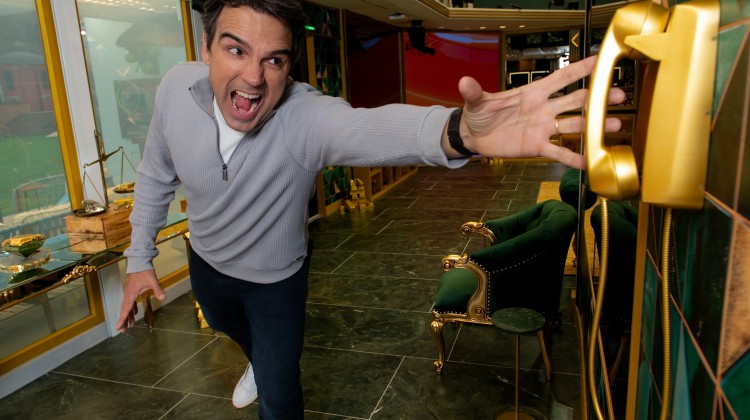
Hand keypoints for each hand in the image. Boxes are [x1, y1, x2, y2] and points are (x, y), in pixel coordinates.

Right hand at [115, 270, 165, 332]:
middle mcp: (128, 295)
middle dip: (123, 321)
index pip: (125, 309)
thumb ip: (157, 289)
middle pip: (124, 310)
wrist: (139, 262)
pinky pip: (130, 302)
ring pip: (127, 307)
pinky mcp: (132, 291)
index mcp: (131, 294)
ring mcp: (129, 293)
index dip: (122, 319)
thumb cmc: (144, 271)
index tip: (118, 327)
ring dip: (128, 316)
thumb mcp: (152, 280)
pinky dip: (131, 309)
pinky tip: (135, 313)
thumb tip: (163, 298)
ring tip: (130, 325)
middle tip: (123, 331)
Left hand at [455, 55, 625, 168]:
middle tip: (618, 95)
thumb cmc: (479, 114)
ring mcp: (543, 128)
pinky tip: (589, 163)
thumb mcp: (476, 102)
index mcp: (532, 93)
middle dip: (597, 98)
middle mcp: (543, 109)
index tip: (602, 60)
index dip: (581, 68)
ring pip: (573, 125)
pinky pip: (559, 152)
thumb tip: (464, 82)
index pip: (561, 77)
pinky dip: (574, 158)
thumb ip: (474, 92)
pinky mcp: (537, 147)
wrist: (474, 136)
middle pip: (575, 100)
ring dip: (593, 126)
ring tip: (613, 126)